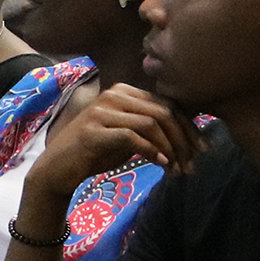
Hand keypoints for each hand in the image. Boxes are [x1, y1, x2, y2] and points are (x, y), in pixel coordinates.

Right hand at [35, 84, 204, 185]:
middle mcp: (113, 94)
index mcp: (124, 91)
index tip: (201, 148)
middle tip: (192, 164)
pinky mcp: (94, 130)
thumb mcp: (127, 136)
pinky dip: (152, 151)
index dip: (188, 126)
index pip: (166, 102)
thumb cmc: (94, 152)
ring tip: (177, 169)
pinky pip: (133, 137)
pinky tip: (161, 164)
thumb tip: (186, 136)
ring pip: (151, 123)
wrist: (58, 167)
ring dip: (170, 149)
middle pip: (163, 111)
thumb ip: (150, 129)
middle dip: (183, 139)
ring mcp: (102, 111)